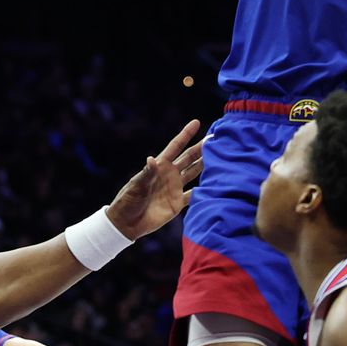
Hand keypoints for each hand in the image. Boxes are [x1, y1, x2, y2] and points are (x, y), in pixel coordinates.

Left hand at [107, 119, 204, 239]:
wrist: (127, 223)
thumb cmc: (128, 201)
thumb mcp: (136, 186)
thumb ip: (146, 173)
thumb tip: (151, 159)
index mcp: (159, 166)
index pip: (175, 147)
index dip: (185, 134)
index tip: (196, 122)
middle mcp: (170, 174)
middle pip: (189, 158)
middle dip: (201, 148)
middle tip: (216, 138)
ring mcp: (175, 188)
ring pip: (194, 172)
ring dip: (205, 165)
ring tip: (219, 156)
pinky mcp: (177, 203)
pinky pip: (193, 194)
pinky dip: (203, 190)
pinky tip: (214, 185)